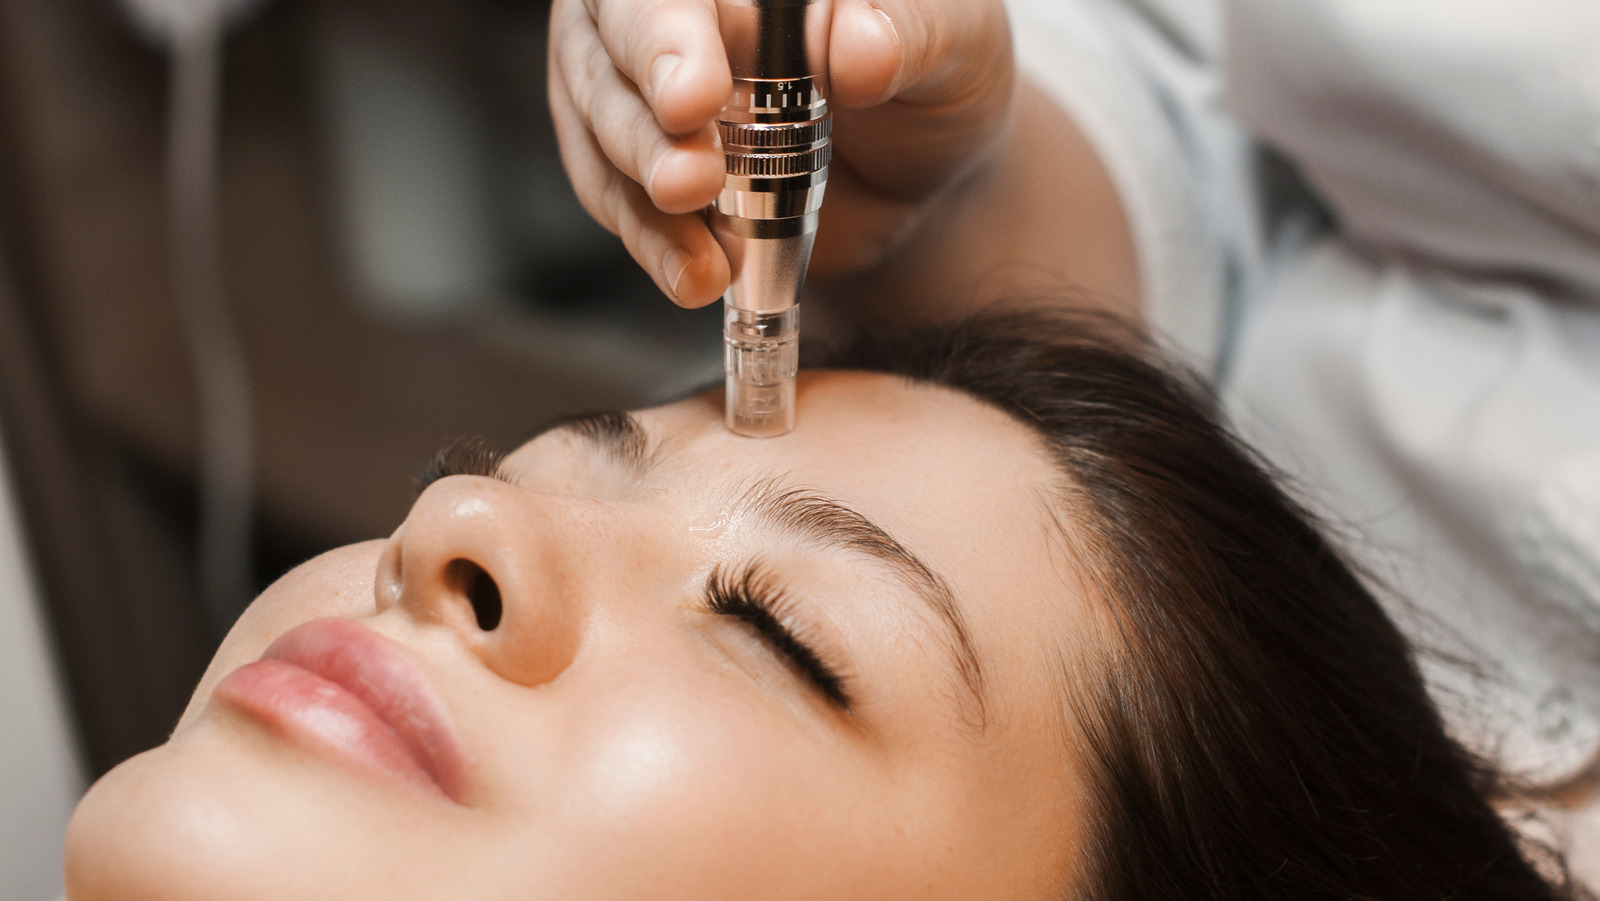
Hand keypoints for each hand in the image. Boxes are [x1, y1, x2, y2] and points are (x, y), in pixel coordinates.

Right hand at [547, 0, 1014, 307]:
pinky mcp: (636, 160)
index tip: (695, 100)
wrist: (921, 166)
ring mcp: (640, 81)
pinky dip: (655, 246)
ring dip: (645, 198)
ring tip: (704, 257)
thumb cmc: (932, 70)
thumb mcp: (954, 41)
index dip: (664, 34)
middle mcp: (674, 4)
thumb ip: (909, 34)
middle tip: (692, 183)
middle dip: (643, 124)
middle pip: (609, 44)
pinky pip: (616, 199)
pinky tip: (697, 277)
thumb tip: (858, 50)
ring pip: (599, 125)